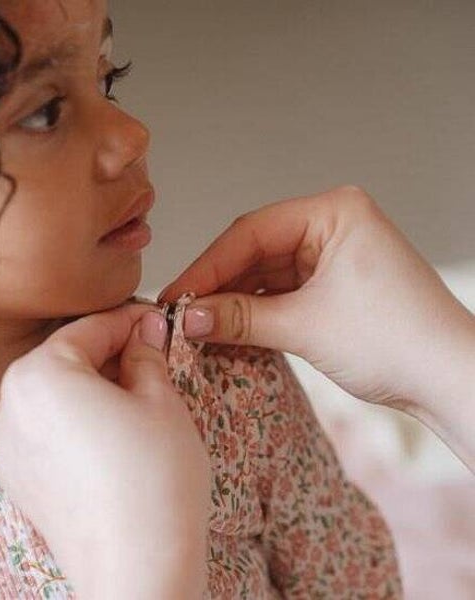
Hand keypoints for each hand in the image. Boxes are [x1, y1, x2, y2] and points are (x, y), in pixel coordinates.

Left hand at [0, 304, 210, 598]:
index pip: (89, 329)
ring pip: (57, 394)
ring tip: (139, 393)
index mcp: (38, 375)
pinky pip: (48, 428)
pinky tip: (115, 431)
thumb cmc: (153, 481)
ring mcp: (8, 447)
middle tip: (154, 355)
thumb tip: (145, 330)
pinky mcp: (19, 479)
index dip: (129, 320)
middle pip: (67, 360)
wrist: (139, 570)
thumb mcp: (160, 399)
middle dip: (111, 353)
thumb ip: (146, 354)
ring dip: (96, 385)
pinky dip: (79, 418)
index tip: (155, 321)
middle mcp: (8, 407)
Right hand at [161, 186, 474, 468]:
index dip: (207, 266)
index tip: (175, 296)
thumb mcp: (305, 325)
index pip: (251, 232)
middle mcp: (332, 226)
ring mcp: (332, 255)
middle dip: (218, 285)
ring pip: (266, 272)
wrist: (451, 379)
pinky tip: (230, 327)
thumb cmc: (397, 340)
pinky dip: (256, 310)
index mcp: (334, 212)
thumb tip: (187, 318)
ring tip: (201, 325)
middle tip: (182, 314)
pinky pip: (282, 290)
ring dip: (235, 299)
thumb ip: (240, 318)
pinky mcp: (332, 284)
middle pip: (255, 250)